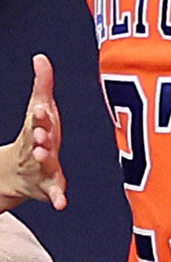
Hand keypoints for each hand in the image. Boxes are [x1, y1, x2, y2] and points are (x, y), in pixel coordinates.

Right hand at [0, 54, 66, 211]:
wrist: (17, 175)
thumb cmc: (36, 134)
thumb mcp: (40, 110)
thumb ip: (43, 84)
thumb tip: (41, 57)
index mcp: (38, 129)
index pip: (38, 120)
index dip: (39, 115)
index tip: (40, 108)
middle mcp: (38, 147)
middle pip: (38, 142)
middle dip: (39, 137)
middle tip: (40, 134)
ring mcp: (42, 167)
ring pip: (43, 164)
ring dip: (43, 160)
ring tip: (42, 155)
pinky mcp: (50, 186)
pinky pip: (53, 193)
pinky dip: (56, 198)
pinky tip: (61, 204)